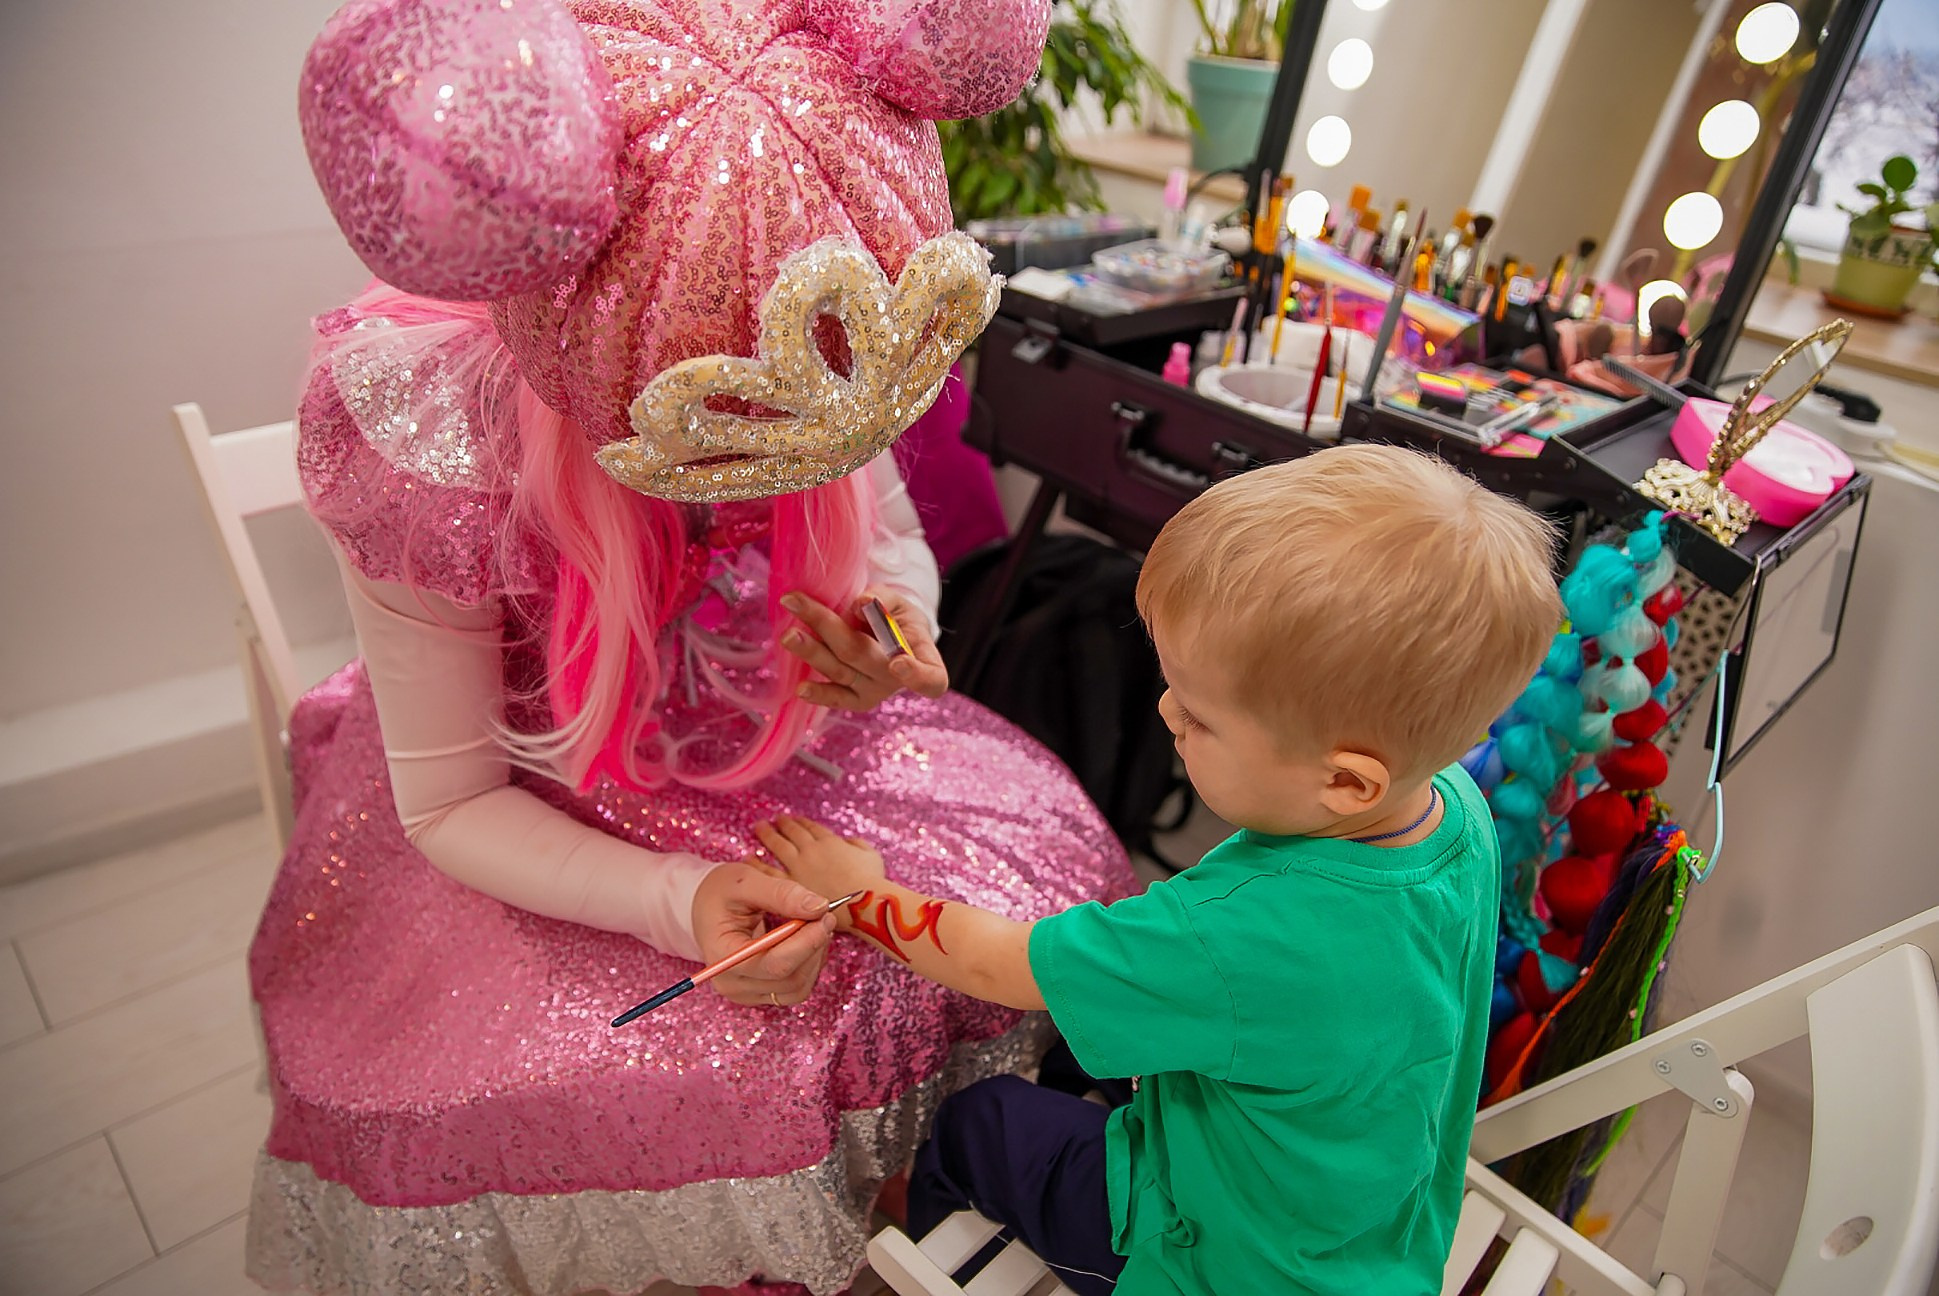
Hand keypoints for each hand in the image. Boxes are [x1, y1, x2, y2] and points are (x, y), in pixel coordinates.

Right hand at [689, 862, 834, 1006]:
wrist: (705, 908)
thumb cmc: (720, 892)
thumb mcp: (746, 882)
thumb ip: (782, 893)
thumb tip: (819, 907)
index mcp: (723, 956)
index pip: (774, 965)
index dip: (807, 942)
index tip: (825, 915)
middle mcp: (732, 983)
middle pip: (790, 979)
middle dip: (814, 946)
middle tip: (825, 915)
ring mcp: (746, 994)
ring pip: (799, 988)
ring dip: (815, 957)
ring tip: (813, 925)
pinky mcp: (760, 994)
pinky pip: (797, 989)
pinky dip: (810, 965)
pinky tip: (806, 941)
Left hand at [752, 816, 887, 929]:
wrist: (863, 902)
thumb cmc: (871, 881)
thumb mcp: (870, 855)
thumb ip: (856, 845)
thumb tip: (848, 843)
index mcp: (829, 842)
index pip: (810, 827)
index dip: (800, 822)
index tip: (792, 817)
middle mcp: (811, 851)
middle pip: (791, 833)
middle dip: (780, 825)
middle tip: (770, 820)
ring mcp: (799, 867)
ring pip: (778, 847)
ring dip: (767, 835)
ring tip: (758, 828)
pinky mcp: (791, 886)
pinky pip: (768, 872)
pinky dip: (757, 863)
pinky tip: (749, 858)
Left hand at [779, 588, 947, 710]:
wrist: (892, 638)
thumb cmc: (899, 618)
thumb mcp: (899, 602)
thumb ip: (883, 600)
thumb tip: (860, 604)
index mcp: (923, 658)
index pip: (930, 678)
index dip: (916, 675)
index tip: (898, 663)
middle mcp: (897, 680)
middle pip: (861, 655)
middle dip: (826, 627)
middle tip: (796, 603)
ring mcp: (875, 693)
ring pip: (840, 671)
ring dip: (811, 651)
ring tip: (788, 634)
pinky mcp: (856, 699)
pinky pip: (836, 698)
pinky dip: (818, 693)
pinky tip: (801, 688)